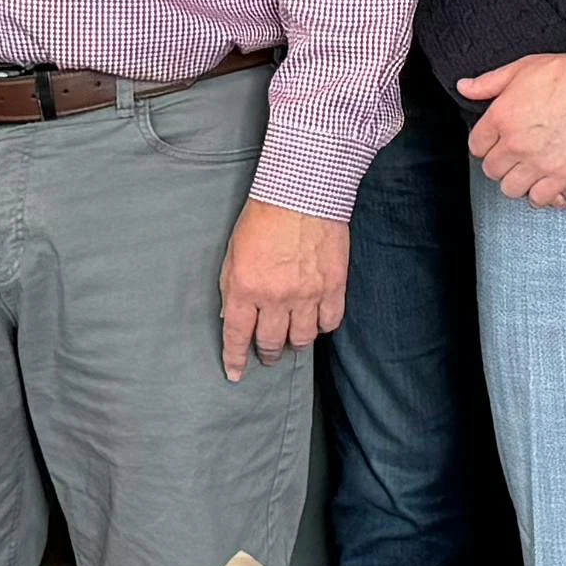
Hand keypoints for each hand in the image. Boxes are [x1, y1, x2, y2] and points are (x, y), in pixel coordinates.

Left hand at [217, 200, 347, 380]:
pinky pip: (330, 322)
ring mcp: (307, 294)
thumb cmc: (263, 217)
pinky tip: (317, 321)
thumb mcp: (233, 252)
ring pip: (303, 338)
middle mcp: (276, 297)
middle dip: (266, 354)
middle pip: (271, 342)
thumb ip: (231, 287)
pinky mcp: (334, 286)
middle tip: (267, 354)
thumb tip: (231, 317)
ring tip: (293, 340)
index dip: (235, 359)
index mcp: (245, 287)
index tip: (236, 373)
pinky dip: (323, 325)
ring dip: (295, 343)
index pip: (237, 336)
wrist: (302, 192)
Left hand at [453, 53, 565, 204]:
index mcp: (500, 118)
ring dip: (517, 181)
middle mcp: (514, 144)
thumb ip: (488, 83)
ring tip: (528, 172)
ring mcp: (537, 163)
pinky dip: (541, 193)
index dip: (485, 145)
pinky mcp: (561, 175)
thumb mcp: (520, 69)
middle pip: (492, 170)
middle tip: (513, 158)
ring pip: (511, 188)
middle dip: (500, 164)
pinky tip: (547, 182)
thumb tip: (463, 87)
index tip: (496, 143)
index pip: (476, 146)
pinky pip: (539, 198)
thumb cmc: (565, 74)